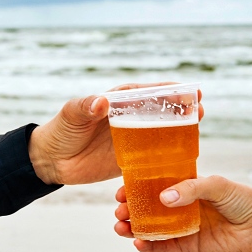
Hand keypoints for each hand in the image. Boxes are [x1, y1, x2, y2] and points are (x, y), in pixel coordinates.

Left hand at [28, 82, 203, 184]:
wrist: (52, 160)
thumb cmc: (61, 130)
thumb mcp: (71, 114)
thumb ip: (86, 106)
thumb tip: (102, 102)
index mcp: (118, 102)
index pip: (148, 92)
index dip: (170, 91)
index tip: (189, 91)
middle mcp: (129, 119)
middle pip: (160, 111)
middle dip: (181, 109)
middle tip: (199, 109)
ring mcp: (131, 139)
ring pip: (160, 133)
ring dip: (179, 131)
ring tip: (197, 130)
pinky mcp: (129, 160)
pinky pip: (151, 158)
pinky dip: (165, 158)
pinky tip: (181, 161)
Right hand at [114, 175, 251, 251]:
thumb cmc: (240, 199)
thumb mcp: (217, 185)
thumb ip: (191, 188)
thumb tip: (164, 198)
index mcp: (182, 186)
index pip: (152, 186)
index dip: (134, 188)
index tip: (121, 190)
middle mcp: (177, 206)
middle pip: (145, 207)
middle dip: (128, 209)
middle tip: (120, 210)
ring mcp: (179, 226)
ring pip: (149, 228)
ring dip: (132, 228)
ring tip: (121, 227)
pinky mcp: (185, 245)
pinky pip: (162, 248)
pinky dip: (148, 247)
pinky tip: (138, 243)